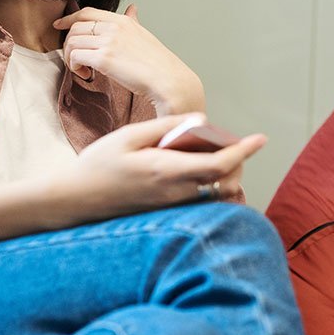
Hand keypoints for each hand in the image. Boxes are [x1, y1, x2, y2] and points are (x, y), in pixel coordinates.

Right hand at [44, 114, 265, 225]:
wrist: (73, 202)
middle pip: (224, 182)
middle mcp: (174, 194)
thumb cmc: (98, 165)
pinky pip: (201, 203)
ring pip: (215, 195)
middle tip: (233, 143)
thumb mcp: (129, 136)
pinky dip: (211, 188)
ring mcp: (171, 208)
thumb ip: (166, 128)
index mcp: (167, 171)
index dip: (243, 152)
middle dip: (237, 163)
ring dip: (225, 177)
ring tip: (217, 155)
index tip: (260, 139)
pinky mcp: (166, 214)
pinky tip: (200, 172)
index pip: (219, 164)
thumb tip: (201, 120)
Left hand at [54, 5, 204, 113]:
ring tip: (82, 69)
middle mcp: (114, 28)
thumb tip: (132, 9)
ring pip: (72, 42)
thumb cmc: (158, 63)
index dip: (69, 18)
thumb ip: (133, 21)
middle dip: (69, 43)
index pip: (87, 12)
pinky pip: (75, 57)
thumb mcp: (144, 35)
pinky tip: (86, 74)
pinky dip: (75, 66)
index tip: (59, 25)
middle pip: (75, 27)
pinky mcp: (104, 59)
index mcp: (122, 21)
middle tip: (76, 59)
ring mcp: (109, 42)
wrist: (168, 80)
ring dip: (71, 57)